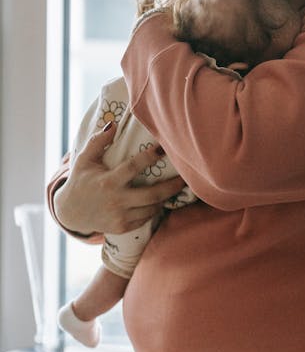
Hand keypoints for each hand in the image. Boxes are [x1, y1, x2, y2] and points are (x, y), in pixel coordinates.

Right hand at [53, 123, 185, 235]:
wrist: (70, 212)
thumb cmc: (81, 180)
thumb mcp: (84, 159)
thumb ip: (98, 142)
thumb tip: (113, 124)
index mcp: (108, 181)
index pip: (133, 167)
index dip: (149, 157)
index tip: (163, 148)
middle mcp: (116, 201)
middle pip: (152, 194)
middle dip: (172, 186)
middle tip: (186, 177)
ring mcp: (120, 217)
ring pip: (152, 208)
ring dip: (166, 197)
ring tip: (177, 187)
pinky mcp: (123, 228)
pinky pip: (146, 218)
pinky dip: (155, 209)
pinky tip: (162, 199)